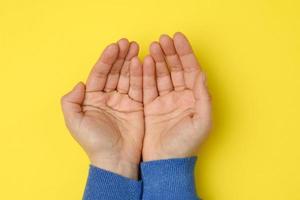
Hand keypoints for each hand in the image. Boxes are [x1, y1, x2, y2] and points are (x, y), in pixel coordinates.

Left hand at [61, 39, 143, 178]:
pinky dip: (141, 75)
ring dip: (131, 61)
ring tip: (137, 47)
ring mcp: (123, 101)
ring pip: (127, 76)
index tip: (114, 47)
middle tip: (128, 42)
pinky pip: (139, 87)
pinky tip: (143, 63)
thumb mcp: (74, 122)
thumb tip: (79, 84)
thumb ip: (71, 101)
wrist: (115, 159)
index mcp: (92, 99)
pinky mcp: (137, 106)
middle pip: (114, 71)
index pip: (100, 73)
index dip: (106, 59)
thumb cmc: (94, 142)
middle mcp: (108, 97)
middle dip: (120, 56)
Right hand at [142, 32, 211, 160]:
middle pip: (176, 69)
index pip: (191, 70)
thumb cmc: (186, 145)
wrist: (165, 162)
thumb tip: (201, 74)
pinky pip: (148, 86)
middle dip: (170, 53)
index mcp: (194, 99)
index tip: (178, 38)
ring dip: (157, 60)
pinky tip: (143, 62)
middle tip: (163, 39)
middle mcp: (180, 97)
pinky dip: (146, 74)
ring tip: (153, 47)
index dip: (185, 53)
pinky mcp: (151, 106)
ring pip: (161, 75)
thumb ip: (203, 96)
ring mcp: (165, 101)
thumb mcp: (202, 121)